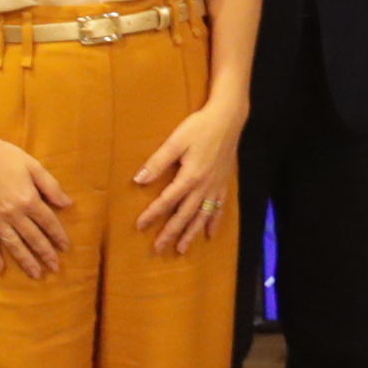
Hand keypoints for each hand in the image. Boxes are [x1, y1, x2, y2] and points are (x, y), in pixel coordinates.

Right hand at [0, 131, 75, 276]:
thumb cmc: (6, 156)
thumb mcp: (34, 166)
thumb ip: (51, 186)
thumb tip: (67, 204)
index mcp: (29, 199)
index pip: (48, 222)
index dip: (58, 235)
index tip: (65, 248)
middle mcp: (14, 213)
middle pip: (33, 238)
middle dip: (46, 254)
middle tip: (54, 268)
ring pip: (13, 244)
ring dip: (25, 261)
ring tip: (36, 274)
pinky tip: (0, 268)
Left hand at [133, 100, 243, 254]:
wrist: (229, 118)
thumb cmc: (200, 127)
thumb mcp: (176, 141)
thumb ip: (158, 162)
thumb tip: (139, 180)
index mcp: (190, 177)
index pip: (167, 201)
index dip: (153, 214)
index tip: (140, 226)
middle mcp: (204, 187)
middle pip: (185, 215)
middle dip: (171, 232)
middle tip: (158, 249)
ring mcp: (215, 187)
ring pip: (202, 216)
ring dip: (191, 234)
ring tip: (182, 249)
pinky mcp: (224, 184)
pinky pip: (219, 208)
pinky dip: (214, 222)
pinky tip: (209, 234)